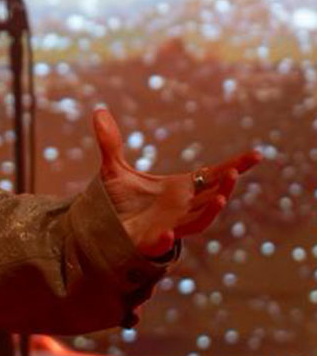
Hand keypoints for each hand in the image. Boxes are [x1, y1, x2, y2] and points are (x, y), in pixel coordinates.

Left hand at [94, 107, 260, 255]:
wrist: (103, 231)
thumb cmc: (118, 202)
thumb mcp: (114, 169)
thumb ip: (110, 142)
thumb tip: (98, 111)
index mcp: (181, 189)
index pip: (213, 176)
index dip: (236, 166)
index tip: (257, 155)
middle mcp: (182, 207)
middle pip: (212, 197)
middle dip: (224, 186)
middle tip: (233, 172)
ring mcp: (169, 225)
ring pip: (199, 220)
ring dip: (211, 211)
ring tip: (221, 198)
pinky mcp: (150, 242)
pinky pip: (162, 243)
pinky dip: (167, 240)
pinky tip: (168, 234)